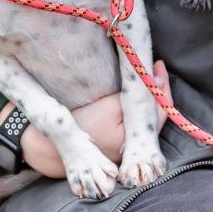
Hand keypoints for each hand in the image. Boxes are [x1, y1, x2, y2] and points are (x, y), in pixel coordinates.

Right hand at [3, 60, 172, 179]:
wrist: (50, 145)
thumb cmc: (79, 122)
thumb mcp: (108, 105)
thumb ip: (134, 94)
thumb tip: (157, 82)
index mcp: (134, 138)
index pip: (160, 109)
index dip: (162, 85)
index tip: (158, 64)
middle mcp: (133, 146)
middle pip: (154, 114)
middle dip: (157, 89)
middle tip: (155, 67)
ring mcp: (123, 147)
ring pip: (144, 118)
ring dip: (148, 97)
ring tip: (147, 75)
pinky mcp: (113, 143)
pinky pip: (132, 123)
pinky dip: (136, 106)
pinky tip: (134, 92)